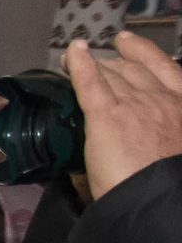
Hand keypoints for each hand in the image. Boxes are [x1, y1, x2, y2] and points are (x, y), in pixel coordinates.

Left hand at [64, 30, 181, 196]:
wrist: (160, 199)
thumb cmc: (171, 184)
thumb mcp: (177, 148)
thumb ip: (164, 135)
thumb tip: (150, 139)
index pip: (164, 69)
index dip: (142, 53)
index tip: (127, 43)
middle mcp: (162, 99)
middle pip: (132, 71)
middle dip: (112, 64)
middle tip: (96, 63)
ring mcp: (134, 104)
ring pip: (111, 75)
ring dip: (94, 65)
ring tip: (76, 58)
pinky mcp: (106, 115)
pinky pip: (91, 82)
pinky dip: (80, 64)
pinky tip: (71, 53)